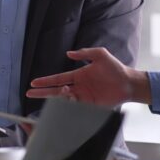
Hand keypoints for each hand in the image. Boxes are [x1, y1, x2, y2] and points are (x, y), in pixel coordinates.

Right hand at [25, 48, 149, 106]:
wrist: (129, 82)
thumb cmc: (116, 68)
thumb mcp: (100, 54)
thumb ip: (84, 53)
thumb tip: (68, 54)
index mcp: (78, 75)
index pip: (58, 79)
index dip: (45, 81)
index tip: (34, 82)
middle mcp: (79, 86)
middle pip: (56, 90)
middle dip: (43, 91)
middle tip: (30, 93)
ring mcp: (84, 96)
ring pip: (65, 99)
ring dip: (61, 96)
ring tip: (66, 91)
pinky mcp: (91, 105)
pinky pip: (77, 106)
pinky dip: (70, 105)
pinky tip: (70, 99)